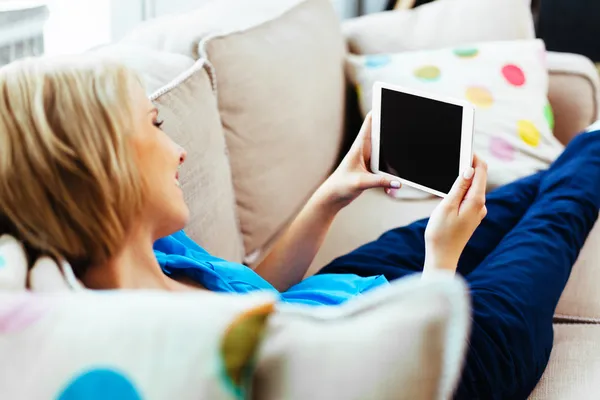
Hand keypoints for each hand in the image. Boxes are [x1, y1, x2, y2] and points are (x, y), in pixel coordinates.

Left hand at [317, 113, 401, 209]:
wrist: (334, 197)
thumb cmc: (341, 186)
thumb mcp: (361, 183)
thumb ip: (380, 181)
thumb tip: (399, 182)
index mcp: (360, 145)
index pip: (371, 121)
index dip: (380, 109)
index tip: (392, 100)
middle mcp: (366, 149)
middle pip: (383, 134)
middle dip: (395, 130)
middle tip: (410, 126)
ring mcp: (371, 159)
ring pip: (388, 151)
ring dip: (396, 156)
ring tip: (406, 159)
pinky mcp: (373, 169)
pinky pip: (388, 167)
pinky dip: (393, 174)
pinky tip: (394, 185)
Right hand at [423, 155, 487, 273]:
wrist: (442, 256)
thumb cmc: (441, 234)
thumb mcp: (447, 206)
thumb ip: (459, 186)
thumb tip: (469, 169)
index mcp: (477, 201)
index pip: (481, 170)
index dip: (473, 157)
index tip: (464, 148)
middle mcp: (481, 205)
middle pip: (478, 178)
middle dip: (467, 167)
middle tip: (454, 157)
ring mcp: (478, 211)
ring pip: (472, 188)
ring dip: (462, 180)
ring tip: (449, 175)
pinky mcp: (472, 216)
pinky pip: (469, 197)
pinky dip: (461, 191)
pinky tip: (450, 194)